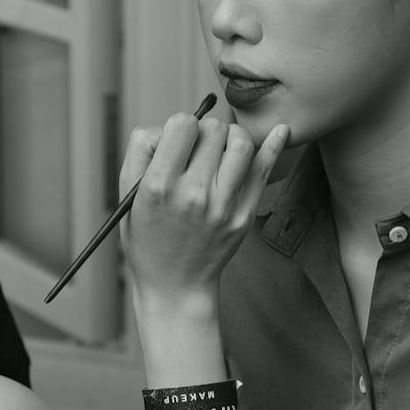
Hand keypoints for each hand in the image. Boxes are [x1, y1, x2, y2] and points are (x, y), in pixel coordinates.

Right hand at [121, 112, 287, 307]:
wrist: (174, 285)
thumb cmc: (147, 236)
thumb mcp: (128, 195)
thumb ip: (142, 151)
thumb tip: (170, 125)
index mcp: (159, 186)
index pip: (182, 124)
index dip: (180, 126)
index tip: (178, 141)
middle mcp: (193, 195)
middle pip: (213, 129)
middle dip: (205, 132)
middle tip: (198, 150)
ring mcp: (222, 206)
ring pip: (241, 142)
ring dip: (231, 138)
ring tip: (221, 150)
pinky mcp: (243, 216)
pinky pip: (264, 170)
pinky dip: (275, 144)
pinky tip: (281, 131)